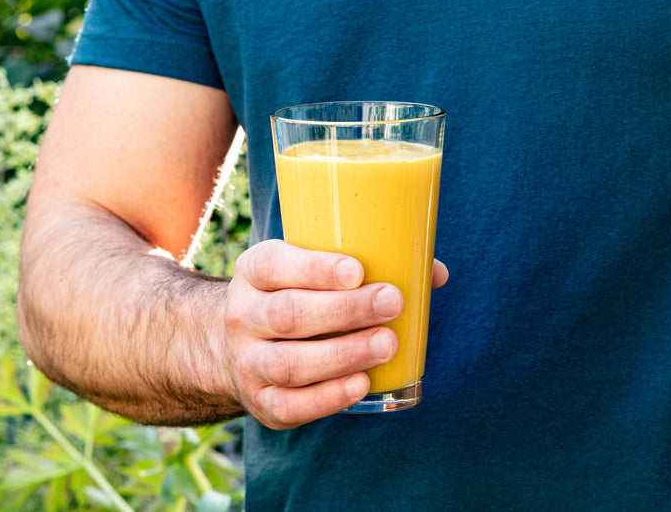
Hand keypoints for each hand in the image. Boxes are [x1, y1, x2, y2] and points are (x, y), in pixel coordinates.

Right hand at [218, 240, 448, 429]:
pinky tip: (361, 384)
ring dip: (343, 355)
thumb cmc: (294, 297)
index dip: (315, 269)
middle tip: (392, 303)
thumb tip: (434, 273)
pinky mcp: (261, 402)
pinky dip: (328, 398)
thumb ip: (364, 266)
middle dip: (345, 311)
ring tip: (387, 345)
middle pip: (288, 315)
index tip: (358, 271)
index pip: (274, 266)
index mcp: (253, 273)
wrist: (235, 346)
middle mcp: (243, 316)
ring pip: (289, 364)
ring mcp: (247, 363)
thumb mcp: (308, 270)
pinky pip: (291, 405)